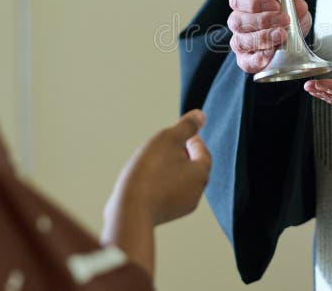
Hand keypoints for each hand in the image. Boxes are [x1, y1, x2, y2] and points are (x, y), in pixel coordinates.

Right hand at [102, 109, 211, 275]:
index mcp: (201, 174)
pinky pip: (166, 193)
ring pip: (178, 180)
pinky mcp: (164, 215)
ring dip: (168, 169)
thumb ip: (186, 127)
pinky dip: (159, 183)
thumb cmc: (150, 172)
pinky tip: (143, 179)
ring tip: (151, 161)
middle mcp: (196, 193)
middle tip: (164, 145)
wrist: (129, 212)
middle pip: (192, 166)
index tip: (178, 133)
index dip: (191, 139)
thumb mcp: (168, 140)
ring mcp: (181, 207)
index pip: (202, 151)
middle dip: (180, 154)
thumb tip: (200, 115)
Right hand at [227, 0, 311, 72]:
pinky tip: (273, 51)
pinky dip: (260, 57)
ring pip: (241, 41)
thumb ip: (295, 6)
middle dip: (263, 20)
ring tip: (282, 35)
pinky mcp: (244, 60)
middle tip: (284, 20)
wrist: (289, 40)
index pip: (237, 1)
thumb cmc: (285, 18)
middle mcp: (237, 22)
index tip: (276, 5)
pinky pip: (246, 61)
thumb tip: (299, 6)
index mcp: (243, 3)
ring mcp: (239, 42)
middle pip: (237, 21)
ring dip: (263, 38)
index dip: (255, 3)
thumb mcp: (292, 8)